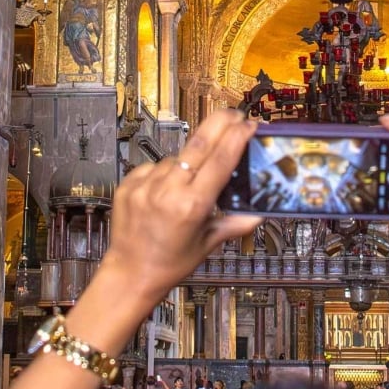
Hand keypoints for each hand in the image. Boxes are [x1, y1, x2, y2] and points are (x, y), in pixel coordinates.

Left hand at [99, 109, 260, 303]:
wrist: (129, 273)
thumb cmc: (169, 263)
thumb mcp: (207, 244)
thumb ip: (235, 224)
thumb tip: (260, 213)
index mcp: (191, 206)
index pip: (220, 160)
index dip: (237, 137)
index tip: (249, 125)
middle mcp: (167, 191)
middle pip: (199, 142)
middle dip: (220, 123)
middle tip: (234, 115)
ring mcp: (144, 185)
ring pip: (177, 157)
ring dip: (189, 161)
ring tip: (188, 186)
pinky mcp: (128, 183)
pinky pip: (155, 167)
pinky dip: (166, 173)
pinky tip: (165, 192)